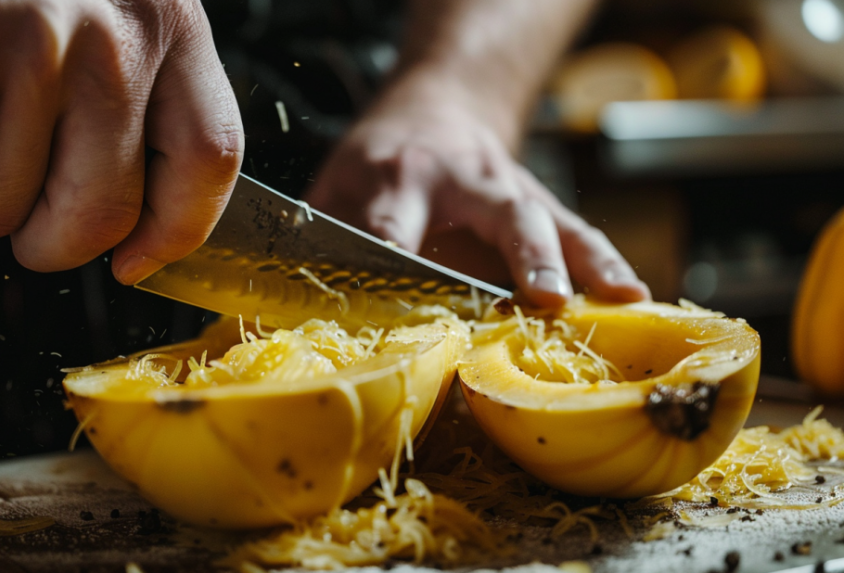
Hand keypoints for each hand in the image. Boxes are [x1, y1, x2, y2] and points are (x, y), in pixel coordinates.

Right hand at [0, 0, 242, 283]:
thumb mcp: (114, 17)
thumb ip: (138, 101)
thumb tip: (129, 232)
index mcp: (173, 33)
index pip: (210, 160)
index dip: (175, 233)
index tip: (134, 261)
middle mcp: (120, 42)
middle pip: (104, 214)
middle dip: (49, 245)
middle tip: (16, 215)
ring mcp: (43, 45)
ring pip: (5, 207)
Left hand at [306, 74, 648, 306]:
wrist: (436, 108)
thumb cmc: (374, 165)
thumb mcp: (332, 191)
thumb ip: (321, 246)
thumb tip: (300, 313)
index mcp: (397, 177)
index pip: (395, 224)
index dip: (399, 258)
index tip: (404, 304)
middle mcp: (462, 180)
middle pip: (497, 214)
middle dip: (522, 253)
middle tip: (544, 295)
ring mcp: (509, 191)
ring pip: (553, 222)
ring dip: (584, 262)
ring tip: (618, 300)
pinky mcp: (540, 205)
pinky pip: (579, 234)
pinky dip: (608, 265)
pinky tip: (635, 297)